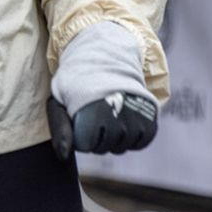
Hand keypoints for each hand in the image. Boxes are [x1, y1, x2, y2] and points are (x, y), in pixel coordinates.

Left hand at [47, 20, 159, 158]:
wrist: (108, 56)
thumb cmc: (79, 81)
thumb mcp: (60, 97)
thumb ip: (59, 127)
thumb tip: (63, 155)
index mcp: (92, 109)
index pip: (87, 146)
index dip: (82, 137)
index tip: (82, 118)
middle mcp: (117, 113)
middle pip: (106, 148)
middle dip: (98, 138)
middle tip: (97, 114)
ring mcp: (136, 115)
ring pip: (124, 146)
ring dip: (116, 138)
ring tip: (111, 115)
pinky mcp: (151, 116)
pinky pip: (141, 142)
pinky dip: (134, 137)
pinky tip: (125, 119)